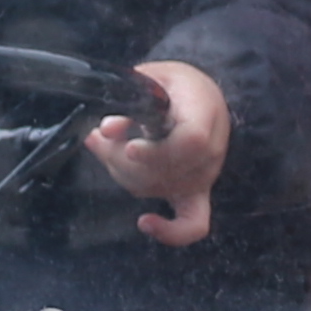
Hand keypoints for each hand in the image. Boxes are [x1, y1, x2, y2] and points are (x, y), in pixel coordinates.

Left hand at [90, 59, 230, 244]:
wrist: (204, 99)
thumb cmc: (177, 87)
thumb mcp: (153, 78)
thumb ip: (130, 99)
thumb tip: (107, 130)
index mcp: (204, 112)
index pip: (191, 142)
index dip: (155, 151)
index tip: (129, 148)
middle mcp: (211, 150)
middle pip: (165, 170)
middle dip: (120, 158)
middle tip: (99, 136)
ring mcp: (205, 176)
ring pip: (157, 190)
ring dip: (123, 174)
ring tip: (108, 148)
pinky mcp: (198, 195)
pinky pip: (193, 224)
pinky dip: (170, 232)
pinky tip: (146, 223)